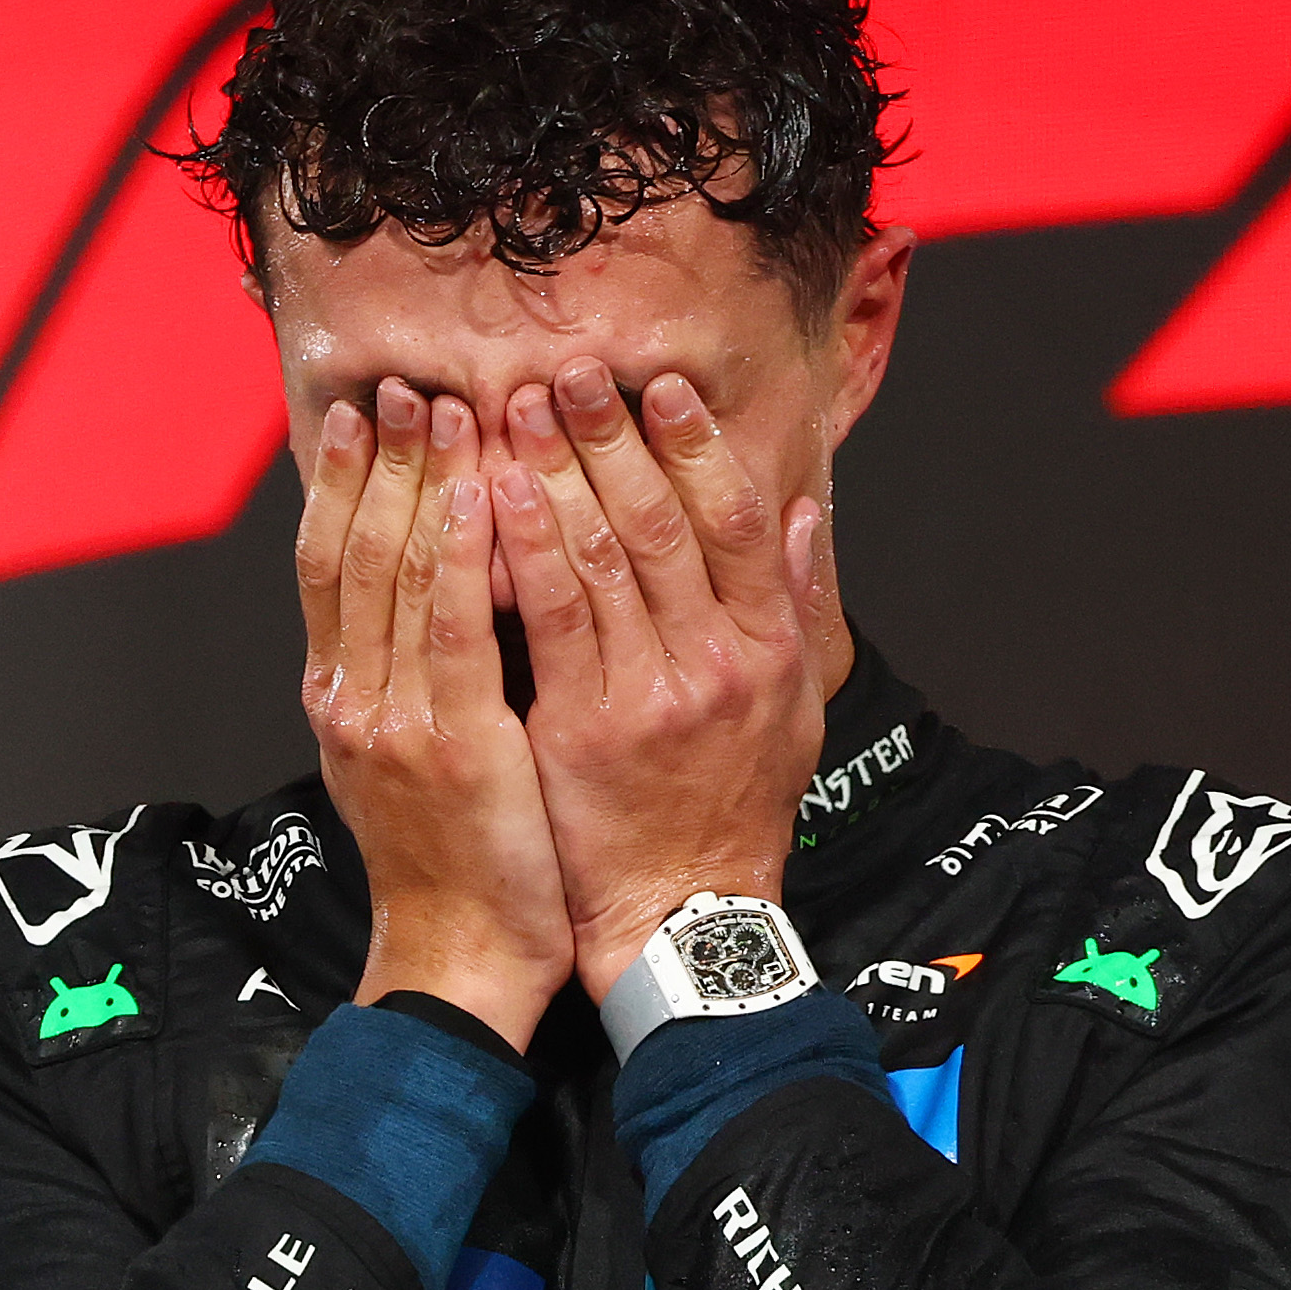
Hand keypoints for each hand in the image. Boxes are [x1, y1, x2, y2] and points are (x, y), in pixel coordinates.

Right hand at [298, 381, 573, 1046]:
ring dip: (420, 479)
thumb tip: (413, 611)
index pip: (326, 567)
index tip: (357, 416)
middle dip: (377, 460)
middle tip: (403, 384)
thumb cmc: (454, 867)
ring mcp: (395, 717)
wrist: (456, 959)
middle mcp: (352, 698)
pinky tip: (482, 489)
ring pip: (396, 571)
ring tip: (445, 407)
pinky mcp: (453, 741)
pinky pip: (452, 623)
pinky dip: (461, 548)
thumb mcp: (402, 766)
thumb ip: (402, 685)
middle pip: (353, 550)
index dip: (338, 484)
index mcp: (340, 700)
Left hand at [485, 358, 831, 1001]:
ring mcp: (647, 696)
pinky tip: (488, 494)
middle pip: (660, 521)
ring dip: (553, 471)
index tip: (660, 388)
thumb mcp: (795, 712)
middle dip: (611, 437)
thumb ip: (795, 605)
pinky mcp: (580, 730)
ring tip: (517, 407)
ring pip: (598, 556)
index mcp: (768, 651)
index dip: (696, 446)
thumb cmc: (732, 816)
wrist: (682, 919)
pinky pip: (545, 619)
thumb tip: (802, 511)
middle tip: (568, 370)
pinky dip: (517, 547)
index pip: (732, 521)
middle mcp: (714, 664)